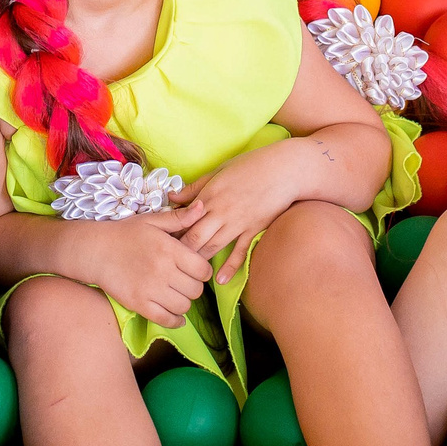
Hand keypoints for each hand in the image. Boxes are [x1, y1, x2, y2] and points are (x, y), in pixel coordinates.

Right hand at [77, 206, 211, 325]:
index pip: (203, 270)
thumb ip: (179, 218)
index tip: (195, 269)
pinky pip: (166, 319)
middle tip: (186, 281)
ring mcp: (151, 290)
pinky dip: (175, 320)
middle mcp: (163, 271)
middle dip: (194, 286)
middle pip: (196, 290)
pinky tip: (175, 315)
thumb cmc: (125, 234)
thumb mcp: (152, 221)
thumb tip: (202, 207)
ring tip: (177, 294)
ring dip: (184, 302)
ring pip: (184, 306)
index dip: (203, 271)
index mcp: (170, 249)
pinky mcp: (139, 304)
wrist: (95, 250)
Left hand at [177, 155, 297, 284]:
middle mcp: (220, 211)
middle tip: (168, 263)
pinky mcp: (254, 230)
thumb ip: (196, 187)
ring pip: (212, 246)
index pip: (184, 218)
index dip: (171, 231)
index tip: (161, 242)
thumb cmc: (252, 165)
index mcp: (210, 194)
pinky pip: (240, 252)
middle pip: (194, 236)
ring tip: (186, 274)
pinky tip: (220, 280)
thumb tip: (173, 197)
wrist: (285, 169)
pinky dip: (230, 267)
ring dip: (198, 260)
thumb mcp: (220, 170)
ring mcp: (238, 222)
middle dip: (180, 251)